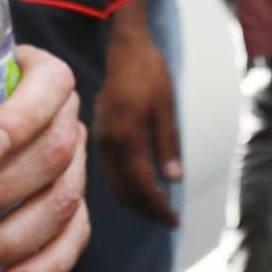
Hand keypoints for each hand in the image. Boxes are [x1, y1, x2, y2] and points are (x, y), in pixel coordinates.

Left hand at [0, 45, 87, 271]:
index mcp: (38, 74)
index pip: (49, 88)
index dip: (20, 120)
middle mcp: (66, 117)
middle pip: (55, 154)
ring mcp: (75, 165)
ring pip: (63, 203)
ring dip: (9, 238)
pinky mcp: (73, 207)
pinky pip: (75, 239)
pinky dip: (45, 268)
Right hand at [92, 0, 181, 226]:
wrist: (125, 50)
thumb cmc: (150, 74)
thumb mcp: (166, 107)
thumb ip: (168, 144)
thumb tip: (174, 180)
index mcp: (126, 137)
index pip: (141, 186)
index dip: (158, 207)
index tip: (174, 220)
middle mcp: (108, 143)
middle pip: (123, 191)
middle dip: (145, 209)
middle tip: (168, 219)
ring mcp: (99, 140)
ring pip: (113, 184)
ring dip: (133, 200)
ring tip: (156, 208)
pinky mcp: (98, 135)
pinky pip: (107, 171)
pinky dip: (123, 186)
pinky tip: (137, 187)